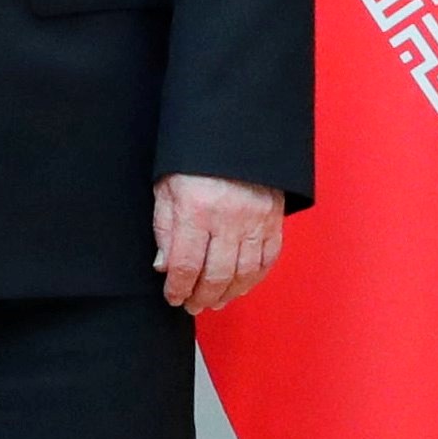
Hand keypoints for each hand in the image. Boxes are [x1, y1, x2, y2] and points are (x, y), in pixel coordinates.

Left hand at [152, 174, 284, 314]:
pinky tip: (240, 286)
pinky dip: (254, 279)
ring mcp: (255, 220)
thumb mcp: (167, 187)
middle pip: (216, 275)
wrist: (234, 132)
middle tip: (192, 306)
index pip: (186, 264)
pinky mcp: (273, 220)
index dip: (178, 288)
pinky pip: (267, 259)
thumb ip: (164, 227)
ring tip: (214, 301)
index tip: (173, 297)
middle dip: (202, 297)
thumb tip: (164, 266)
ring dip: (228, 294)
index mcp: (196, 209)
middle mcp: (228, 219)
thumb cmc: (195, 160)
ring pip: (244, 273)